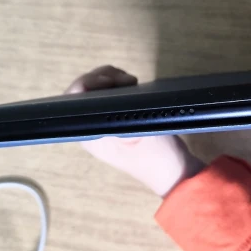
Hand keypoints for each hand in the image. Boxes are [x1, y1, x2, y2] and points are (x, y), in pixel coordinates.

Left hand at [65, 65, 205, 196]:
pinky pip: (109, 96)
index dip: (90, 82)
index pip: (74, 99)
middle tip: (128, 80)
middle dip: (103, 77)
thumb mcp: (141, 132)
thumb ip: (122, 113)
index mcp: (90, 135)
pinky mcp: (116, 120)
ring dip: (112, 80)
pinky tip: (133, 86)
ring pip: (96, 90)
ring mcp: (104, 124)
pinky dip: (119, 85)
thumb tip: (110, 91)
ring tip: (132, 82)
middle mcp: (91, 129)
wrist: (176, 172)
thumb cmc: (159, 157)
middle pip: (83, 91)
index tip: (114, 81)